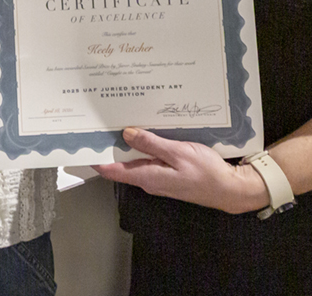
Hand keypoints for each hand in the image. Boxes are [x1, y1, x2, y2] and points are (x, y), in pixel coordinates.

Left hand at [93, 127, 267, 214]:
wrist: (228, 189)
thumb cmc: (205, 172)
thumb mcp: (178, 152)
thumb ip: (151, 144)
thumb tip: (126, 134)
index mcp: (147, 176)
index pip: (111, 170)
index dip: (95, 158)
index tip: (82, 142)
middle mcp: (148, 180)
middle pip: (121, 164)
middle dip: (110, 146)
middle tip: (100, 123)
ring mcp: (158, 178)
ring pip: (135, 161)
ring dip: (127, 144)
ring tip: (118, 122)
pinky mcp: (168, 174)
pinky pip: (149, 160)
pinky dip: (143, 147)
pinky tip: (145, 133)